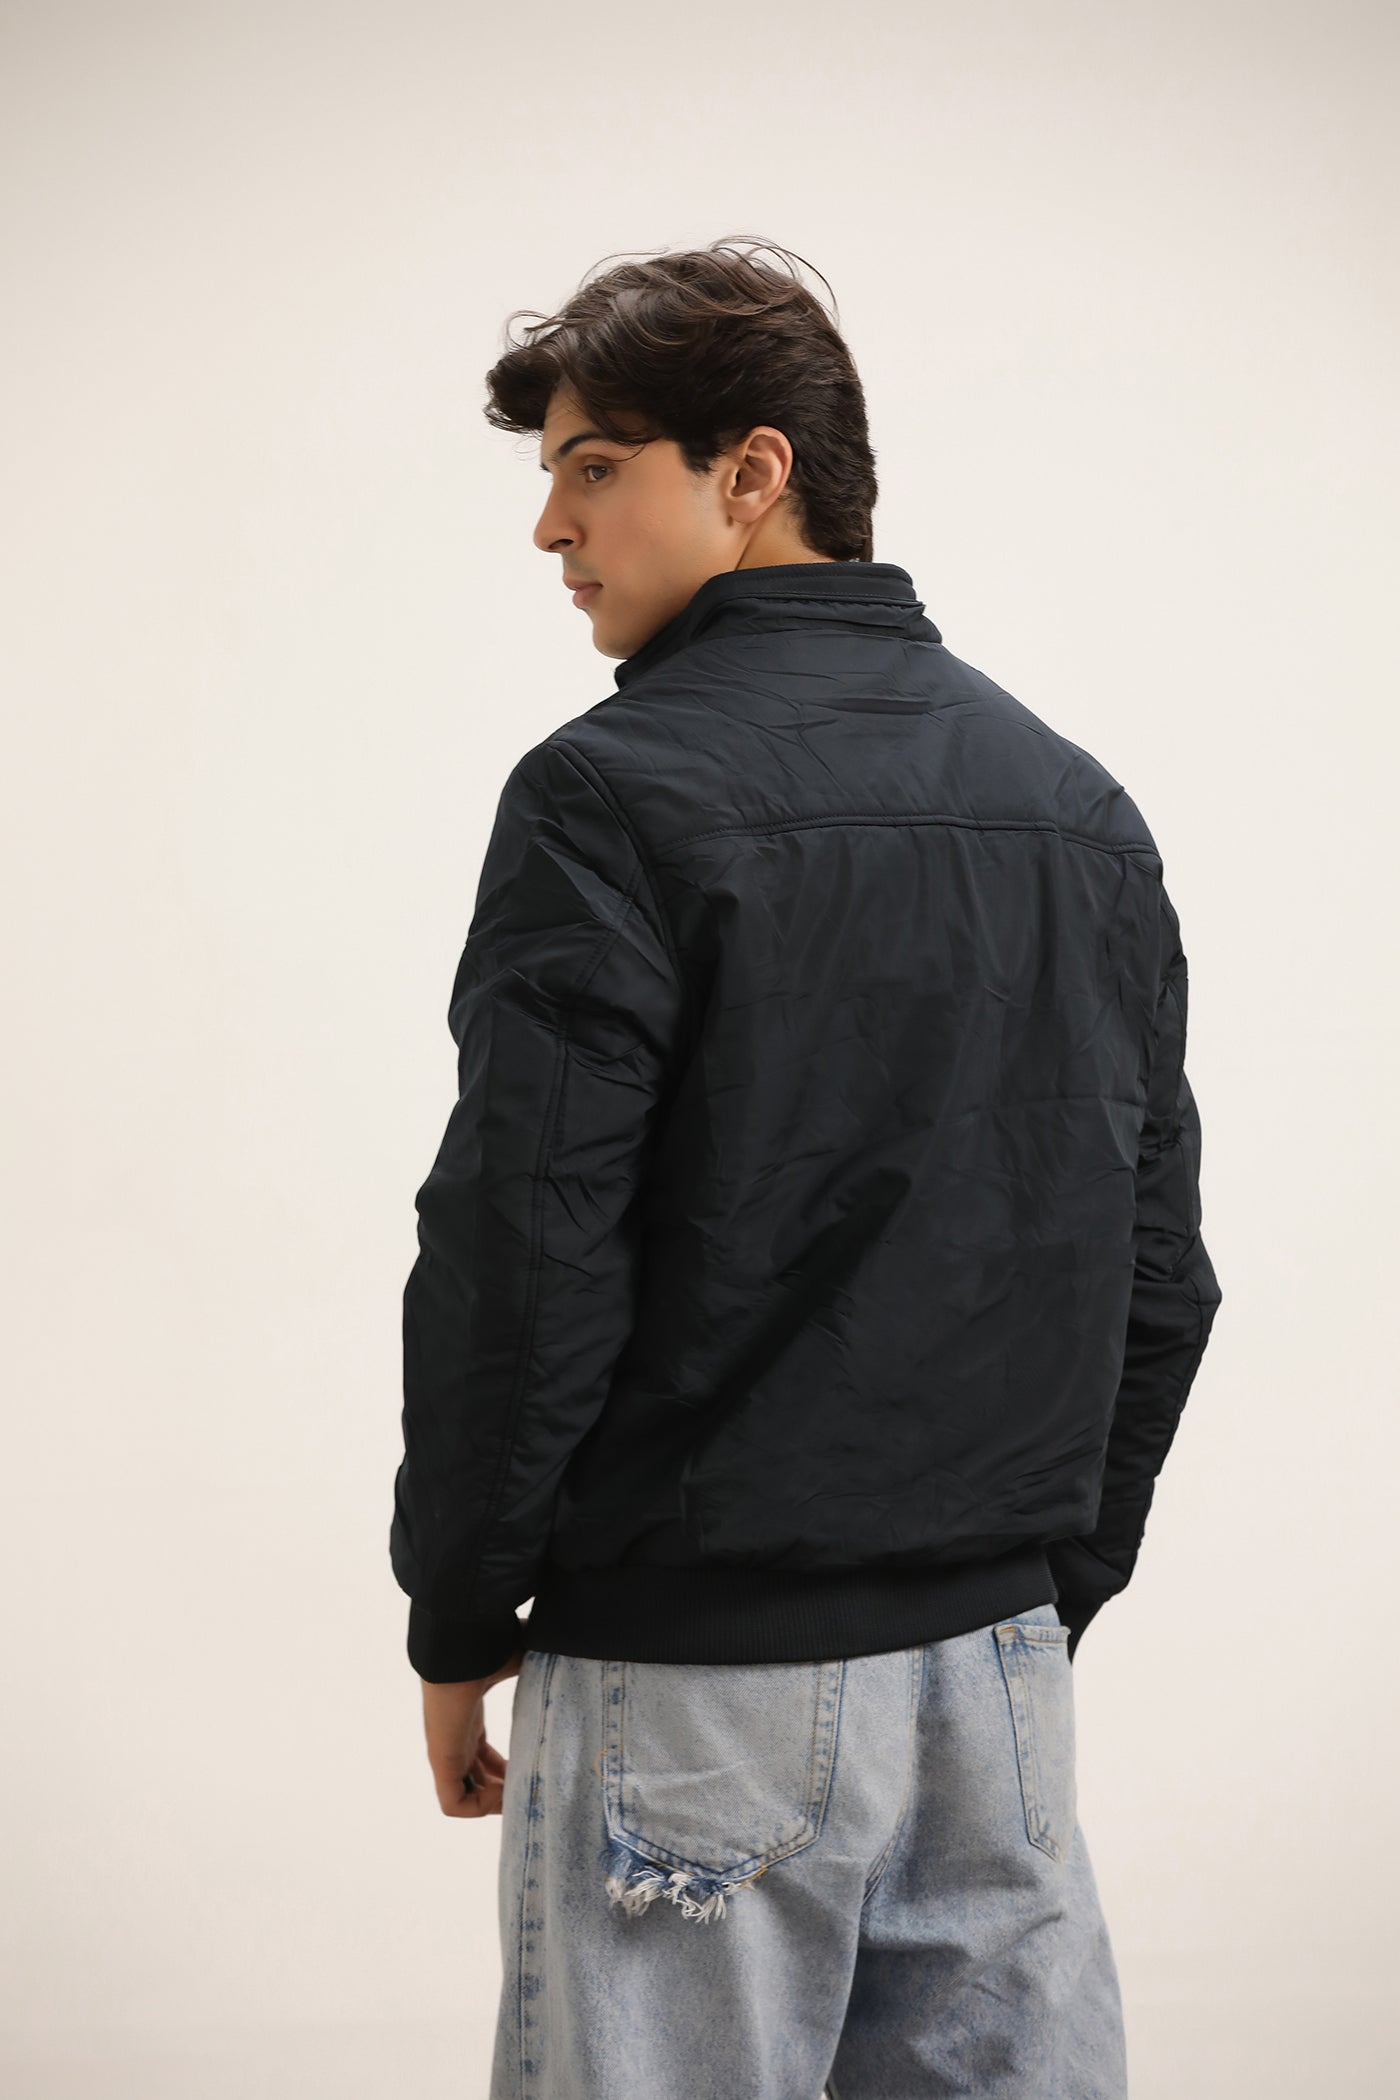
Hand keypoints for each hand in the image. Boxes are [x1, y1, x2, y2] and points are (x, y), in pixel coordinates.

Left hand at [420, 1644, 526, 1817]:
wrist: (464, 1638)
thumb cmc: (491, 1646)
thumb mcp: (524, 1660)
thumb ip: (543, 1669)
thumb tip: (578, 1658)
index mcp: (469, 1718)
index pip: (480, 1754)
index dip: (504, 1769)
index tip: (530, 1769)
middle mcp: (456, 1737)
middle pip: (473, 1778)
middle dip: (501, 1791)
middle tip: (530, 1790)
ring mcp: (446, 1750)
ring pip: (464, 1796)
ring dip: (492, 1804)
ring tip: (521, 1795)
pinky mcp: (441, 1759)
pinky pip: (453, 1803)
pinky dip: (479, 1808)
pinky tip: (504, 1793)